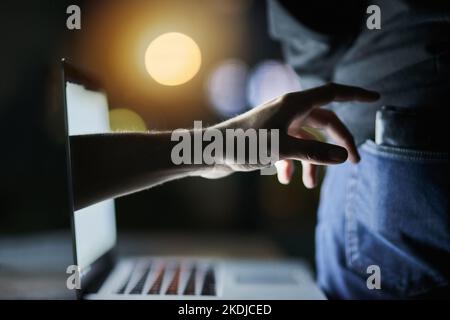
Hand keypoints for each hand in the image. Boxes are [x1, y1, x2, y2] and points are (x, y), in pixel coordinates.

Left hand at [207, 83, 378, 184]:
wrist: (210, 152)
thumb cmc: (243, 145)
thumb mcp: (284, 150)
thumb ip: (315, 153)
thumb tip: (344, 157)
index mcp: (294, 104)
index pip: (332, 93)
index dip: (356, 95)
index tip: (376, 99)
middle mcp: (287, 110)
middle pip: (324, 121)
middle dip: (338, 142)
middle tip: (354, 162)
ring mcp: (277, 124)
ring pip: (306, 139)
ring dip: (312, 161)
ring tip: (311, 185)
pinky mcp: (267, 138)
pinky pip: (290, 148)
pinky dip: (292, 163)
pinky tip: (285, 179)